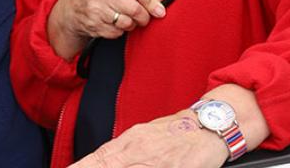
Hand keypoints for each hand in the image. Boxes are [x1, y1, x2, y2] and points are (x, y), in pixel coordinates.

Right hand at [47, 0, 164, 58]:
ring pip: (127, 22)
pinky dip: (120, 31)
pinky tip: (115, 24)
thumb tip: (159, 2)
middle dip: (144, 17)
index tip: (159, 10)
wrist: (72, 8)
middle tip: (144, 18)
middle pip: (135, 9)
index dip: (151, 2)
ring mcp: (97, 10)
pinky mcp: (95, 25)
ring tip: (127, 20)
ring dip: (132, 24)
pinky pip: (118, 33)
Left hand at [69, 111, 228, 167]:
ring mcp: (155, 161)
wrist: (208, 126)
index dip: (82, 166)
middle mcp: (139, 150)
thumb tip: (101, 162)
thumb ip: (122, 151)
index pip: (99, 158)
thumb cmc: (174, 132)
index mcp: (130, 141)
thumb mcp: (143, 136)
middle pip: (107, 165)